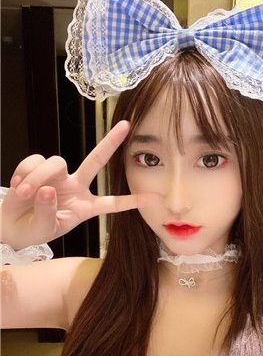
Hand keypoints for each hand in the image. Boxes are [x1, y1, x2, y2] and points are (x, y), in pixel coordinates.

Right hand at [0, 120, 160, 249]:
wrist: (11, 226)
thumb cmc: (33, 230)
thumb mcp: (45, 229)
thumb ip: (47, 213)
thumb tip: (47, 190)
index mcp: (85, 207)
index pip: (112, 203)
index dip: (132, 201)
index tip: (155, 198)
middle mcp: (76, 187)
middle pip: (96, 160)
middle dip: (111, 142)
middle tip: (127, 125)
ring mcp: (58, 176)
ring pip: (56, 162)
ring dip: (38, 176)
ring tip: (25, 194)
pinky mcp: (38, 168)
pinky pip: (34, 161)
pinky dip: (24, 173)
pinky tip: (19, 186)